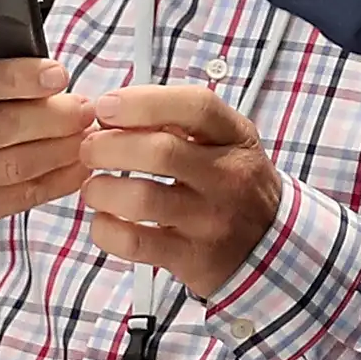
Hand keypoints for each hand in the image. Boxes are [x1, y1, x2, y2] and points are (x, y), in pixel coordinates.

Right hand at [0, 55, 92, 261]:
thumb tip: (24, 50)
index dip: (15, 78)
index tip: (57, 74)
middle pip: (0, 125)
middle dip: (53, 116)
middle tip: (84, 108)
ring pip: (16, 164)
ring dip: (62, 149)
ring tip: (87, 135)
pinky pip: (21, 197)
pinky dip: (57, 181)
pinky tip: (77, 167)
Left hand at [78, 85, 283, 295]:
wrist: (270, 245)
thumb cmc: (233, 183)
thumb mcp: (226, 142)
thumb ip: (179, 121)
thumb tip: (113, 111)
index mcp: (236, 139)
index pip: (196, 107)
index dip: (143, 102)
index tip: (106, 108)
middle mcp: (229, 177)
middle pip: (160, 152)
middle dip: (107, 147)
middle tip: (89, 151)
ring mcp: (211, 220)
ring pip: (141, 199)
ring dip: (101, 190)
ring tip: (95, 188)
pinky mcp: (192, 257)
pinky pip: (134, 243)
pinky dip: (106, 230)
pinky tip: (107, 221)